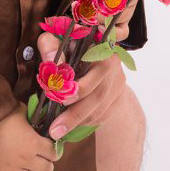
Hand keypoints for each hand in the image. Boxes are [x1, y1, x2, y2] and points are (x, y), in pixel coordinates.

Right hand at [0, 108, 58, 170]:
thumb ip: (34, 122)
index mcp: (33, 143)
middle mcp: (25, 159)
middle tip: (40, 161)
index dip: (54, 151)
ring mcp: (10, 170)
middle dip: (46, 165)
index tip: (50, 150)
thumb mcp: (22, 112)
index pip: (54, 153)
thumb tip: (41, 126)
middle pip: (46, 170)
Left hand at [36, 15, 133, 138]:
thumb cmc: (67, 45)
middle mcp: (114, 63)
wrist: (89, 52)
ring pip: (101, 108)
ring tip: (57, 130)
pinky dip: (85, 121)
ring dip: (78, 121)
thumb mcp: (55, 39)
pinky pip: (103, 115)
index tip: (61, 98)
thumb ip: (50, 46)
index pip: (100, 67)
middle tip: (55, 129)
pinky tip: (71, 124)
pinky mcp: (118, 96)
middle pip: (99, 93)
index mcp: (101, 46)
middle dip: (75, 113)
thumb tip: (51, 63)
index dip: (82, 86)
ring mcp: (118, 81)